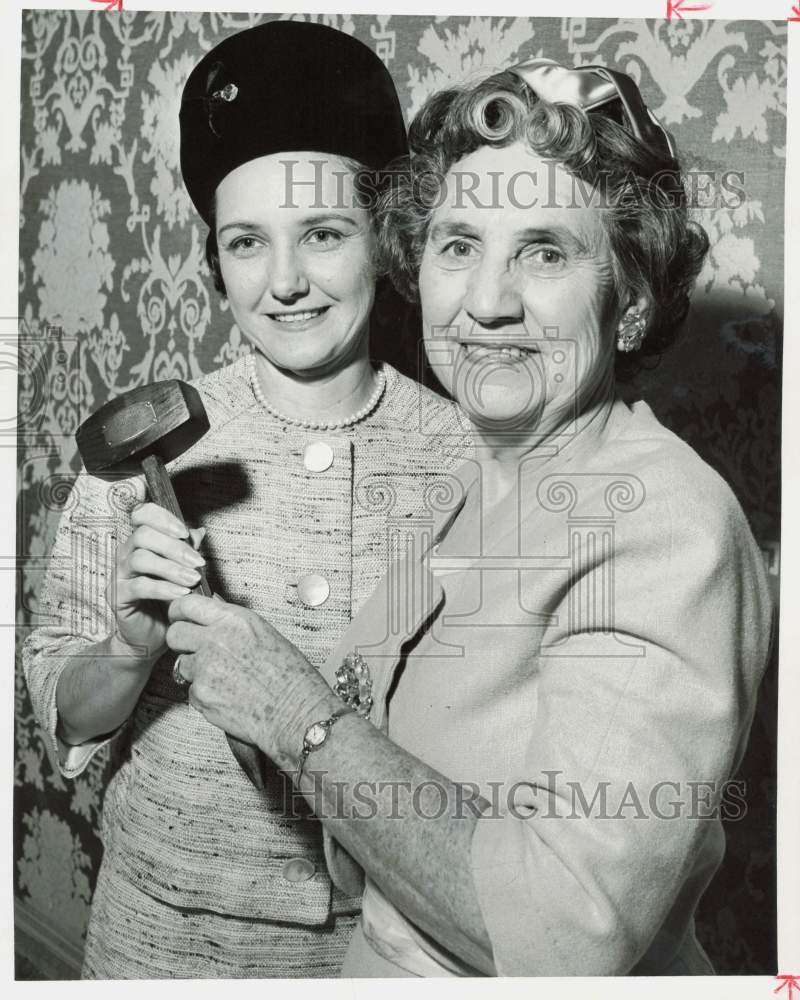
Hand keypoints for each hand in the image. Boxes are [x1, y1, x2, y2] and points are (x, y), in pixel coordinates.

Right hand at [110, 503, 205, 660]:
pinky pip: (139, 586)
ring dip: (172, 568)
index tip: (184, 532)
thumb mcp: (184, 573)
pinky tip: (181, 593)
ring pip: (140, 558)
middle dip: (174, 547)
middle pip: (143, 535)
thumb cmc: (168, 601)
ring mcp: (119, 575)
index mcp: (141, 543)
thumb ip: (188, 552)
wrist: (154, 636)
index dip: (162, 518)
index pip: (142, 515)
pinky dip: (163, 588)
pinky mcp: (117, 596)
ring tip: (193, 580)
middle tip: (198, 562)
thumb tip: (199, 531)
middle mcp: (126, 554)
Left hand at [166, 595, 335, 762]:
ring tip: (223, 678)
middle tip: (193, 648)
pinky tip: (227, 694)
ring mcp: (205, 668)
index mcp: (235, 621)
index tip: (179, 616)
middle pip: (174, 633)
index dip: (179, 611)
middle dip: (181, 641)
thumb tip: (213, 612)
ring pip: (181, 664)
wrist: (295, 713)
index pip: (187, 605)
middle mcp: (216, 640)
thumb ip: (233, 623)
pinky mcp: (200, 695)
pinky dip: (204, 694)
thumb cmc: (290, 677)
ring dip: (195, 670)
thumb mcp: (265, 634)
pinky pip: (191, 690)